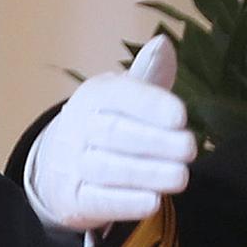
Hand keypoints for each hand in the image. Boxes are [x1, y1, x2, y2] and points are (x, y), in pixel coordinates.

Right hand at [24, 36, 197, 231]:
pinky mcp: (73, 199)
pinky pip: (99, 201)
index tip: (181, 116)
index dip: (150, 105)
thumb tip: (163, 44)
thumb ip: (148, 74)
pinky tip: (153, 200)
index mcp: (94, 96)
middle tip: (191, 149)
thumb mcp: (122, 96)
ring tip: (181, 177)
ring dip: (147, 173)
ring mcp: (72, 165)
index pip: (119, 96)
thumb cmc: (105, 124)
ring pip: (108, 169)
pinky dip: (126, 202)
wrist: (56, 167)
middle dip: (155, 141)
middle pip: (114, 133)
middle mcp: (78, 128)